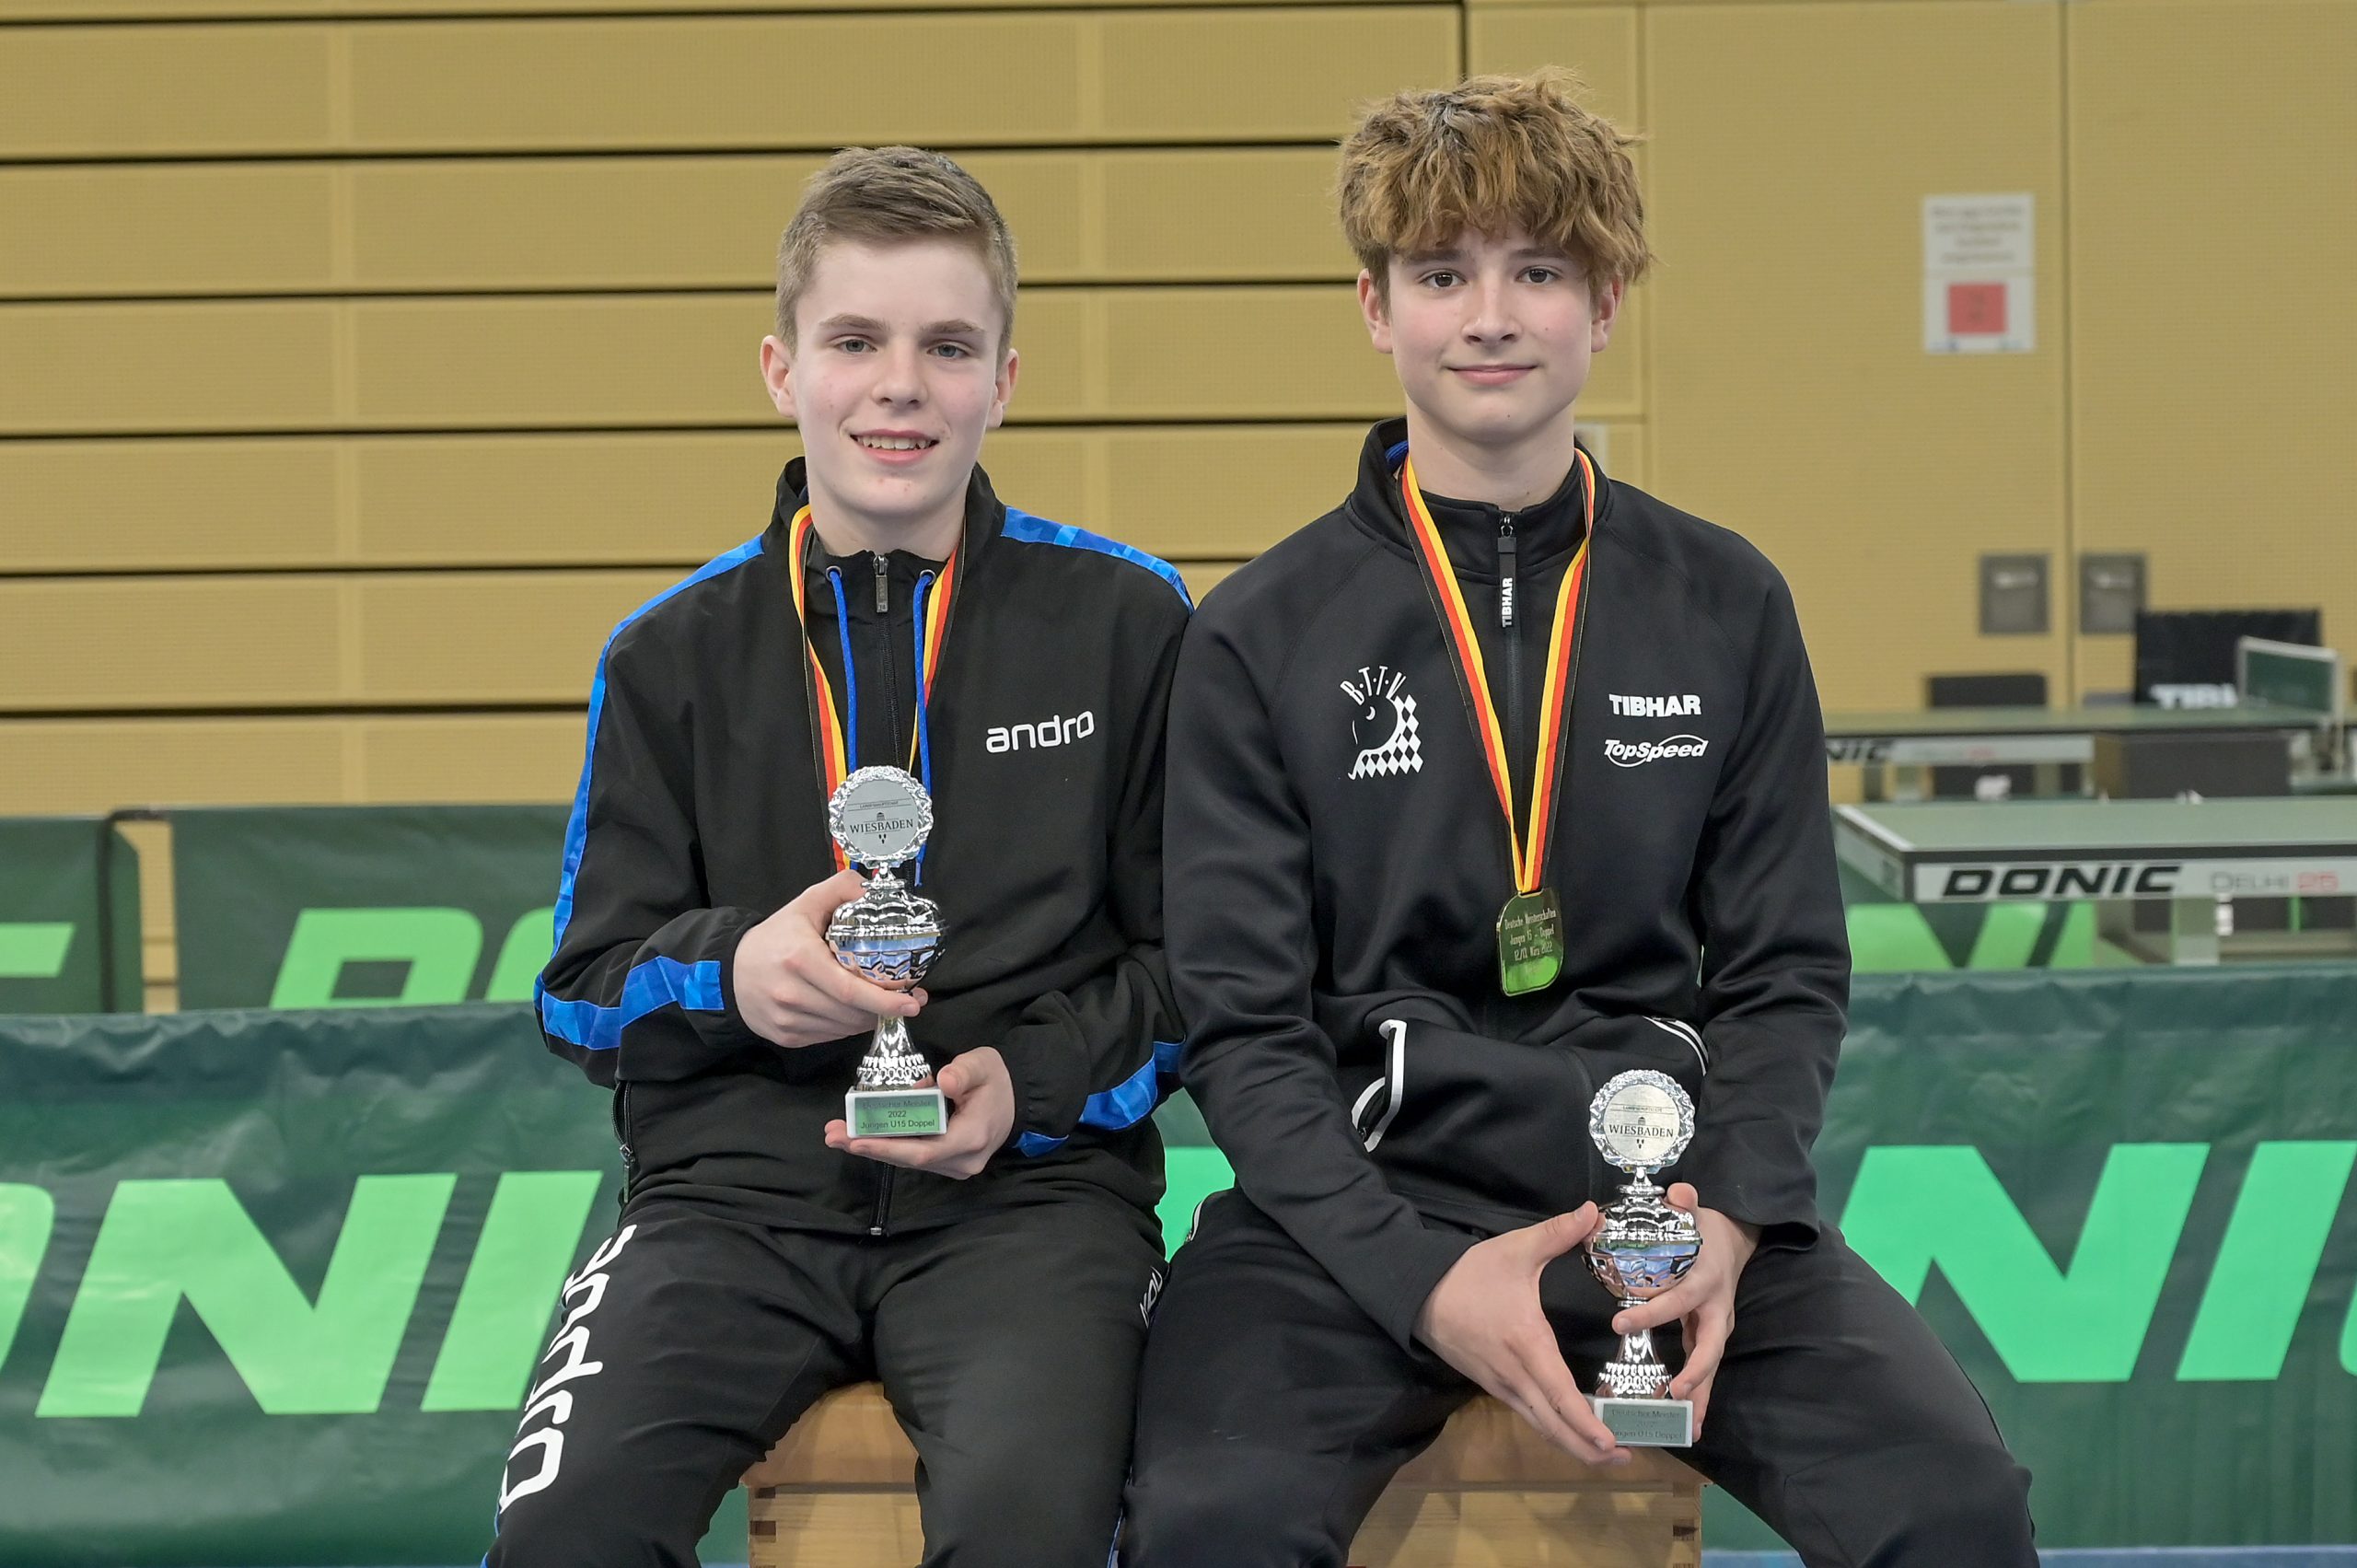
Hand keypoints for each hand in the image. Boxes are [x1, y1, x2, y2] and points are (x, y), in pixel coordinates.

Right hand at [733, 869, 926, 1048]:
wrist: (728, 970)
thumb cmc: (773, 937)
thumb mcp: (803, 905)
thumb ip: (839, 889)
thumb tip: (872, 889)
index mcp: (800, 959)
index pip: (850, 989)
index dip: (885, 1000)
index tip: (912, 1000)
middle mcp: (792, 993)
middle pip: (852, 1012)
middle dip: (886, 1010)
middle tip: (912, 1002)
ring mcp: (787, 1018)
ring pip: (843, 1028)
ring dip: (869, 1019)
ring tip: (886, 1005)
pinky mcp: (786, 1036)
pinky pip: (829, 1036)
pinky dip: (848, 1026)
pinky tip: (855, 1012)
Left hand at [824, 1046, 1015, 1179]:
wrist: (1016, 1100)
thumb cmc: (996, 1080)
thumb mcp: (983, 1065)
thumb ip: (963, 1072)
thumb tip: (940, 1081)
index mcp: (972, 1137)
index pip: (924, 1150)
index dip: (888, 1147)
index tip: (856, 1138)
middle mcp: (962, 1160)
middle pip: (910, 1159)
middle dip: (869, 1146)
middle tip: (832, 1135)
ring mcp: (955, 1165)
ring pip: (909, 1159)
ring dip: (874, 1146)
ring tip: (838, 1133)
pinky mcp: (947, 1162)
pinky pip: (914, 1155)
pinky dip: (887, 1144)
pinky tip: (861, 1134)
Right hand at [1413, 1205, 1630, 1466]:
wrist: (1419, 1294)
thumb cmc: (1470, 1274)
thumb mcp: (1515, 1250)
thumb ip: (1556, 1233)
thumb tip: (1592, 1211)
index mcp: (1526, 1345)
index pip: (1560, 1395)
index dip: (1586, 1423)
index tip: (1612, 1443)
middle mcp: (1516, 1375)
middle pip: (1554, 1425)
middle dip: (1588, 1448)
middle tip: (1624, 1459)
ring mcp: (1502, 1385)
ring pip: (1541, 1425)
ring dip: (1572, 1443)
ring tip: (1606, 1453)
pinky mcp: (1493, 1385)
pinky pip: (1529, 1415)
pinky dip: (1554, 1428)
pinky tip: (1572, 1429)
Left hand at [1608, 1182, 1757, 1438]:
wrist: (1732, 1240)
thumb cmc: (1704, 1229)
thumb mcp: (1694, 1212)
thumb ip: (1684, 1203)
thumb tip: (1678, 1191)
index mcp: (1704, 1279)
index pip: (1676, 1300)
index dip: (1651, 1311)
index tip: (1619, 1320)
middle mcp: (1715, 1308)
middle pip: (1708, 1346)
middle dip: (1693, 1371)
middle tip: (1673, 1392)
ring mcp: (1715, 1327)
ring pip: (1710, 1367)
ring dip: (1701, 1397)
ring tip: (1689, 1427)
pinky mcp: (1708, 1337)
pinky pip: (1704, 1369)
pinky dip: (1699, 1396)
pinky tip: (1689, 1422)